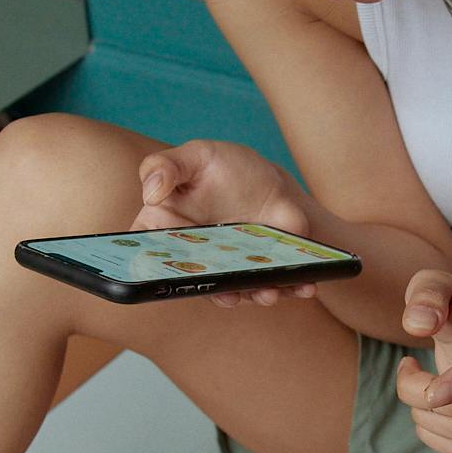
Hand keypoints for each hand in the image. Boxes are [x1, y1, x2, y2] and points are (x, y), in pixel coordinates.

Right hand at [132, 139, 317, 307]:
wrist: (267, 181)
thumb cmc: (220, 168)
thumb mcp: (195, 157)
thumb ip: (166, 166)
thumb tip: (151, 191)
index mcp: (164, 233)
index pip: (147, 258)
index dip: (151, 272)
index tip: (167, 277)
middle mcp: (192, 260)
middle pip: (195, 285)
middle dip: (213, 292)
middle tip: (229, 293)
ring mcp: (226, 272)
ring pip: (237, 292)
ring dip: (254, 295)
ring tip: (269, 292)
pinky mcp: (257, 275)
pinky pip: (271, 288)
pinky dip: (288, 289)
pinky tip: (304, 286)